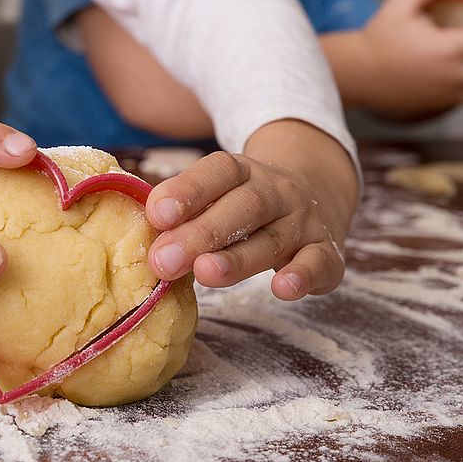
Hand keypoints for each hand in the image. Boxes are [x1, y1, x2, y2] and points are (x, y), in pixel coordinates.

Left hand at [144, 120, 357, 300]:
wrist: (317, 194)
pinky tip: (283, 289)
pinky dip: (303, 276)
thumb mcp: (217, 195)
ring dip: (238, 259)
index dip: (188, 191)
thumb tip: (135, 240)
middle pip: (242, 207)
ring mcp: (303, 221)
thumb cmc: (242, 205)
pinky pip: (319, 263)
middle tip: (164, 260)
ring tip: (205, 274)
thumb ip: (183, 214)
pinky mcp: (326, 252)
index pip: (217, 172)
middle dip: (201, 234)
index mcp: (242, 171)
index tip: (157, 215)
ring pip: (272, 240)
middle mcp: (277, 191)